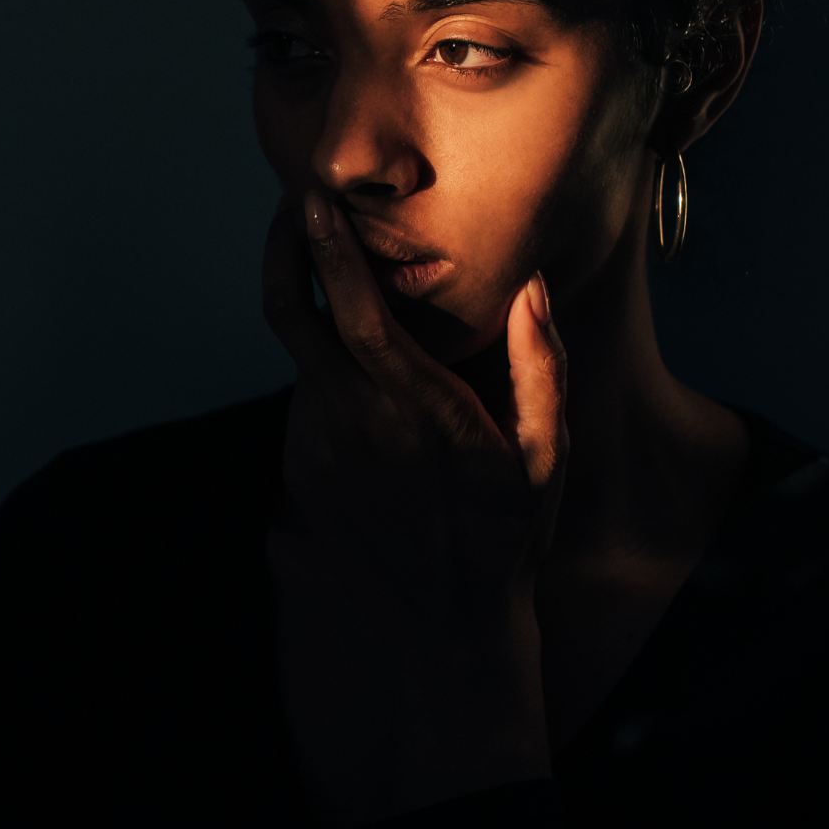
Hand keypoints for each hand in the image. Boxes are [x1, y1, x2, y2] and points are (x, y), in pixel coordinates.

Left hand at [263, 191, 567, 828]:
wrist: (447, 630)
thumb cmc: (506, 536)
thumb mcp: (546, 456)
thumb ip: (541, 366)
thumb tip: (533, 286)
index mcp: (411, 405)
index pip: (351, 306)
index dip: (327, 246)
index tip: (311, 198)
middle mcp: (350, 420)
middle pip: (287, 312)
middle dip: (283, 250)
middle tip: (295, 211)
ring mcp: (315, 448)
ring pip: (299, 357)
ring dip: (314, 319)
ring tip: (350, 300)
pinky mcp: (299, 471)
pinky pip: (305, 402)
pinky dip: (324, 376)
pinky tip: (364, 389)